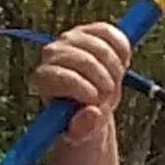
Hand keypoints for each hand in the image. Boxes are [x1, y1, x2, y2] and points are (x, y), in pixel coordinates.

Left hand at [31, 22, 131, 144]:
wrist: (91, 105)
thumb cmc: (81, 121)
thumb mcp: (81, 133)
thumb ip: (84, 127)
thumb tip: (92, 113)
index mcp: (43, 80)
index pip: (60, 75)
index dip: (81, 88)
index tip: (96, 104)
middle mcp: (52, 54)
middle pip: (83, 59)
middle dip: (104, 81)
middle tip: (109, 96)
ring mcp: (69, 39)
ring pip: (99, 46)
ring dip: (115, 69)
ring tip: (114, 84)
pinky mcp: (89, 30)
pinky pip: (109, 32)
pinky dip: (121, 49)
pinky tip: (121, 64)